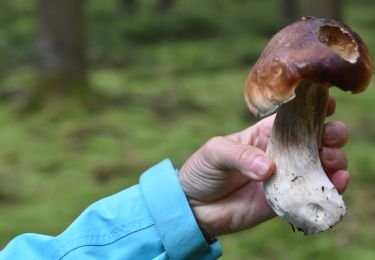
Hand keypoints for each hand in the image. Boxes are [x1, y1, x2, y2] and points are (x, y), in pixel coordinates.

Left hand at [179, 97, 348, 238]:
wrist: (195, 207)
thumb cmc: (202, 171)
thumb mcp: (214, 153)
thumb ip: (240, 155)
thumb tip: (268, 168)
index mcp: (262, 134)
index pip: (292, 118)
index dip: (311, 109)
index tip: (328, 104)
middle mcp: (278, 153)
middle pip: (313, 139)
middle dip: (329, 133)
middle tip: (331, 136)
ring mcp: (284, 176)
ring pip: (318, 164)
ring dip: (333, 158)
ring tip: (331, 159)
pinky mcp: (285, 199)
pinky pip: (312, 192)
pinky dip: (330, 186)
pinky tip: (338, 180)